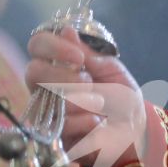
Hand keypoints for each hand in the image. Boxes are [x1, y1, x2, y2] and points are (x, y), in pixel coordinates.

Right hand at [25, 29, 144, 166]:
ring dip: (81, 100)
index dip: (53, 46)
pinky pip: (61, 124)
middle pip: (33, 71)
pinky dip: (86, 121)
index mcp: (59, 64)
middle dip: (65, 76)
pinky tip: (97, 123)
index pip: (37, 45)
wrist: (134, 131)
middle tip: (89, 83)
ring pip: (48, 99)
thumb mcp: (111, 70)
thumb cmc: (121, 98)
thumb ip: (88, 53)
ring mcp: (47, 111)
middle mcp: (46, 86)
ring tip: (100, 104)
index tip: (79, 57)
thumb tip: (66, 30)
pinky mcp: (54, 136)